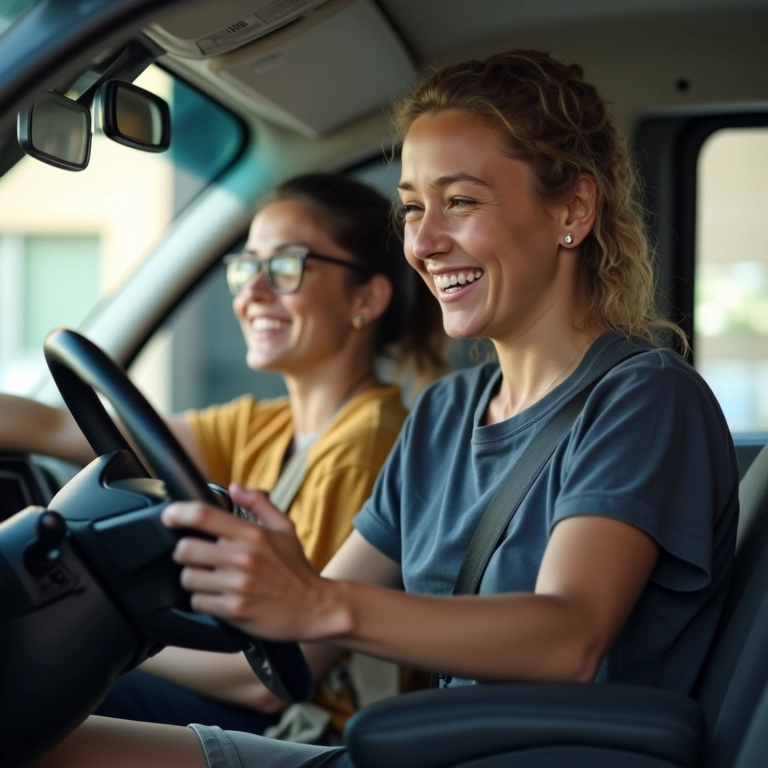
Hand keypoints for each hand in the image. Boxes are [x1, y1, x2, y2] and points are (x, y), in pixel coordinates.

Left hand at [161, 485, 348, 641]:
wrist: (313, 607)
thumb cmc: (296, 568)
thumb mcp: (284, 528)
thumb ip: (259, 504)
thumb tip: (235, 488)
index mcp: (253, 535)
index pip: (205, 516)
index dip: (179, 513)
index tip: (169, 516)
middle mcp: (243, 558)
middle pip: (186, 549)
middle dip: (185, 552)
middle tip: (195, 556)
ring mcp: (237, 586)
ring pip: (188, 578)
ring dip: (194, 578)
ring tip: (209, 578)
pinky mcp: (233, 611)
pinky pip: (198, 602)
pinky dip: (203, 600)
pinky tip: (218, 597)